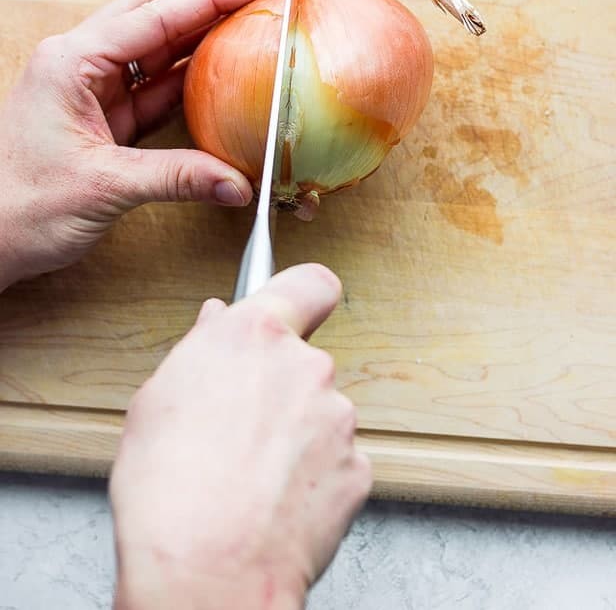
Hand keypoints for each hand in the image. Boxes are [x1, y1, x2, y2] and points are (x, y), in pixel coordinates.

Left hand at [0, 0, 272, 289]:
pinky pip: (154, 85)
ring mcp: (92, 88)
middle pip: (153, 10)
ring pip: (156, 45)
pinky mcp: (103, 116)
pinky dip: (189, 77)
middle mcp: (81, 63)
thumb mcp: (103, 187)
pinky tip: (221, 72)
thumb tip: (237, 181)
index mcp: (72, 62)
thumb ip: (177, 178)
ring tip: (249, 23)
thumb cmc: (17, 206)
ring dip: (201, 33)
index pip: (153, 14)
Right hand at [110, 264, 371, 609]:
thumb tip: (216, 323)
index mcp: (255, 336)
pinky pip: (335, 459)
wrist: (207, 572)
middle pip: (304, 359)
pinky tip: (274, 498)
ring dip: (296, 432)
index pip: (310, 283)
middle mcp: (306, 366)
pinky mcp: (357, 468)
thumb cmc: (169, 491)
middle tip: (240, 423)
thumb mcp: (156, 400)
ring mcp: (338, 418)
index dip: (304, 294)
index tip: (298, 305)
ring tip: (250, 472)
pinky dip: (313, 475)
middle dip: (280, 384)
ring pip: (320, 412)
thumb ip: (199, 348)